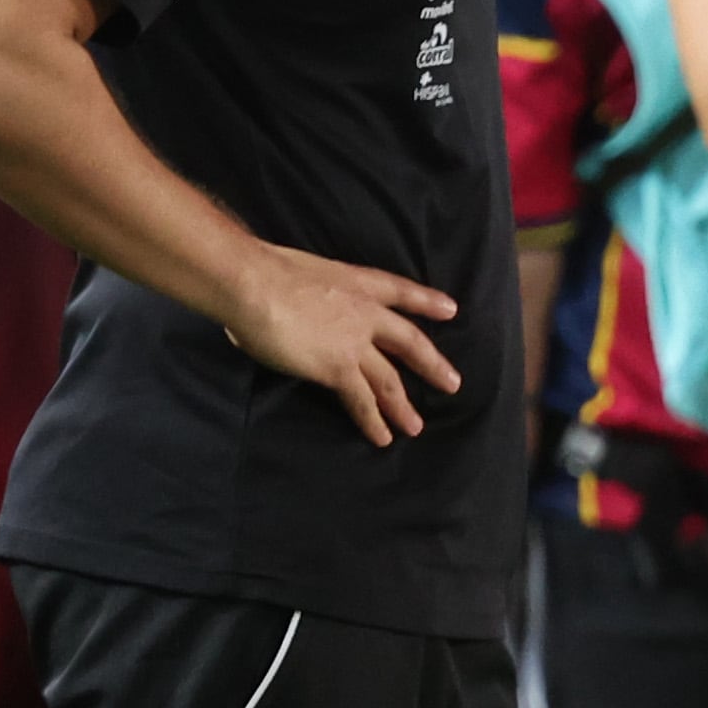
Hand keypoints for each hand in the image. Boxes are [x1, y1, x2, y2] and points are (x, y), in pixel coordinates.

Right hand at [223, 243, 459, 446]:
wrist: (254, 284)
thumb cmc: (262, 270)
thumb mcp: (302, 271)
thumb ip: (309, 292)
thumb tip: (289, 305)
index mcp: (356, 282)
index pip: (400, 290)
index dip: (426, 300)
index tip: (451, 309)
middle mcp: (365, 313)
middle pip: (410, 342)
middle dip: (432, 365)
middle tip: (453, 383)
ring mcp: (356, 343)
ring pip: (389, 380)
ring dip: (402, 406)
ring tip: (415, 427)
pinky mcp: (339, 369)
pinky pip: (361, 400)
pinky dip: (373, 421)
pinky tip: (382, 437)